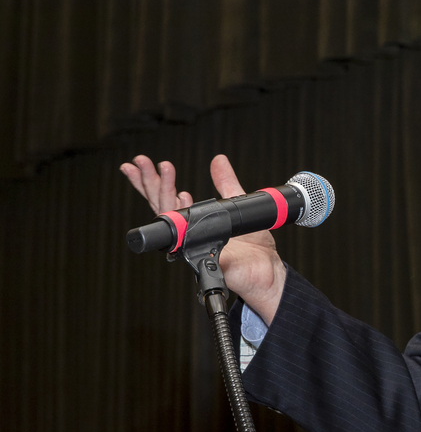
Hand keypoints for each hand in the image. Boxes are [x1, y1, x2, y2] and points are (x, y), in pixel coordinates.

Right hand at [120, 154, 286, 322]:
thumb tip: (219, 161)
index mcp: (194, 222)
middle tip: (141, 162)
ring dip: (164, 192)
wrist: (268, 270)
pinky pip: (190, 240)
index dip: (155, 182)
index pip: (168, 199)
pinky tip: (182, 197)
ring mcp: (193, 247)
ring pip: (170, 219)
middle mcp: (189, 234)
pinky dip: (184, 219)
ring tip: (164, 169)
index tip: (149, 163)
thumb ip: (227, 183)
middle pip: (161, 206)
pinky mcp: (204, 257)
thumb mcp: (238, 206)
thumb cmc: (253, 246)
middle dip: (149, 182)